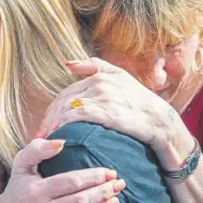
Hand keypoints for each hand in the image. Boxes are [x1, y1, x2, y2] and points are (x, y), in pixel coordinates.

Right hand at [0, 138, 123, 202]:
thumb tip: (61, 142)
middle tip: (119, 181)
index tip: (109, 171)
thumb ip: (37, 149)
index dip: (92, 177)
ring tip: (117, 192)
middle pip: (80, 200)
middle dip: (102, 190)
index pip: (69, 182)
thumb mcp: (21, 163)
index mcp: (36, 190)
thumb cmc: (19, 183)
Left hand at [44, 58, 193, 167]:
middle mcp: (99, 84)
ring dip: (53, 124)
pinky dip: (64, 125)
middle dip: (49, 118)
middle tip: (41, 133)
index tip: (47, 123)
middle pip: (63, 100)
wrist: (160, 121)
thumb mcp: (121, 77)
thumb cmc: (140, 102)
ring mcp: (103, 97)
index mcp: (100, 76)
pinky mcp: (106, 111)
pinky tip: (60, 136)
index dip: (53, 108)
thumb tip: (68, 64)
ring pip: (67, 108)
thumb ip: (95, 67)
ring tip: (47, 138)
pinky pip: (77, 116)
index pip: (66, 92)